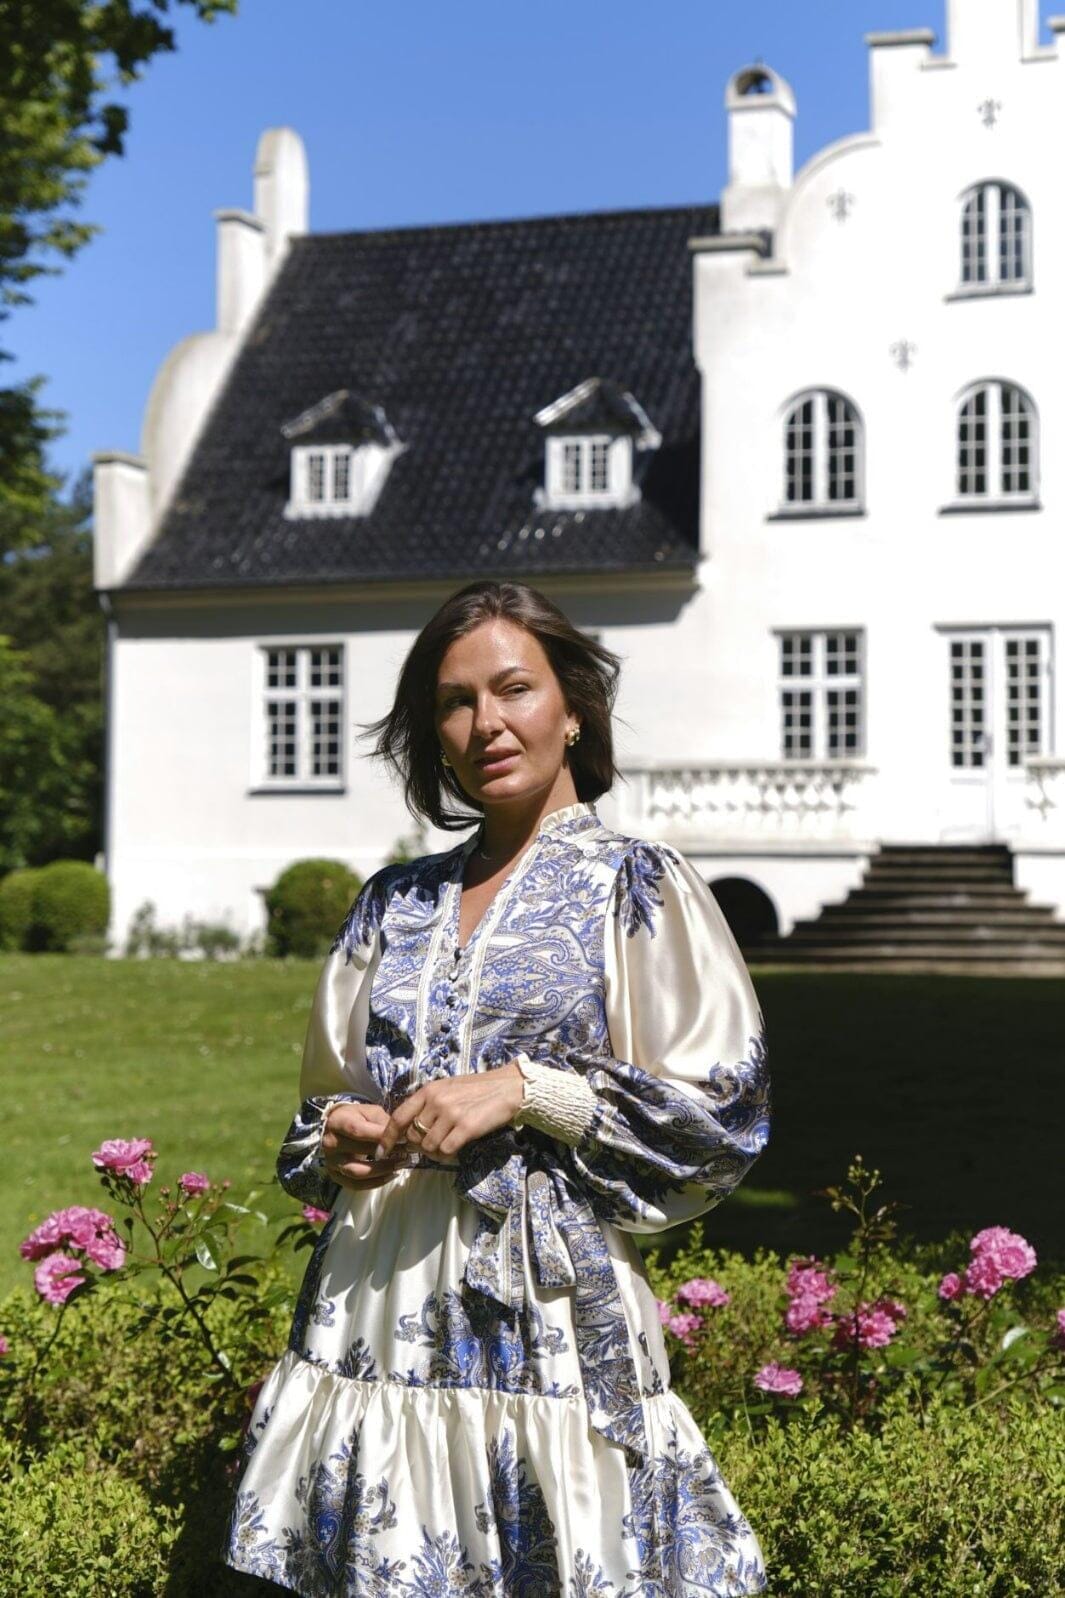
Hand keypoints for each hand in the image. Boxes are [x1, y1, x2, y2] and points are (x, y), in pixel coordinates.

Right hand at [322, 1101, 411, 1190]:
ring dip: (383, 1170)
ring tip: (401, 1164)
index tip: (403, 1138)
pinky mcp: (335, 1175)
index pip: (359, 1131)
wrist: (336, 1128)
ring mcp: (331, 1162)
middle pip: (360, 1151)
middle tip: (408, 1151)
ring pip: (358, 1172)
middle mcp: (331, 1143)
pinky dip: (376, 1182)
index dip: (382, 1136)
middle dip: (387, 1152)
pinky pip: (356, 1185)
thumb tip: (402, 1135)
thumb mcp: (370, 1112)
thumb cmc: (357, 1117)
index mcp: (338, 1122)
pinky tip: (391, 1175)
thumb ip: (384, 1122)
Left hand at [377, 1064, 524, 1161]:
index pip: (398, 1117)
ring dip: (435, 1152)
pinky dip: (447, 1154)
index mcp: (428, 1091)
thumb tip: (409, 1129)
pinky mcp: (466, 1128)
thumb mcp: (446, 1089)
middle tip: (433, 1144)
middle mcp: (436, 1101)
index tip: (382, 1151)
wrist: (506, 1088)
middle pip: (414, 1136)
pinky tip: (455, 1148)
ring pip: (428, 1146)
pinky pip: (445, 1151)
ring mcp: (451, 1114)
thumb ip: (427, 1104)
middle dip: (419, 1146)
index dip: (387, 1137)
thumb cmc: (476, 1089)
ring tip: (447, 1144)